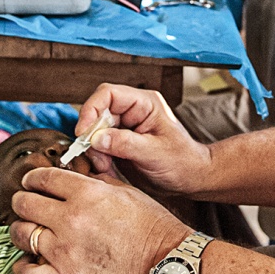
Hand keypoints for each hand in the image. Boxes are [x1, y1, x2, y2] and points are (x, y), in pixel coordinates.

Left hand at [10, 170, 191, 273]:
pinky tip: (26, 265)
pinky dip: (21, 270)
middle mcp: (71, 219)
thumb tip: (81, 172)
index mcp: (87, 193)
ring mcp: (65, 250)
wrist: (167, 264)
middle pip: (25, 203)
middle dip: (22, 202)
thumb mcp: (127, 191)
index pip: (43, 178)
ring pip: (21, 234)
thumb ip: (99, 180)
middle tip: (26, 206)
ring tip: (27, 234)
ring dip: (21, 232)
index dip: (32, 179)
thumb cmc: (153, 227)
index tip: (31, 183)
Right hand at [74, 84, 214, 194]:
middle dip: (91, 135)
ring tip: (105, 166)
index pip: (109, 94)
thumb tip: (96, 138)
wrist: (191, 179)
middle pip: (98, 113)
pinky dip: (98, 158)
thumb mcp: (155, 153)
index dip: (91, 109)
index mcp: (145, 104)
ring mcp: (125, 127)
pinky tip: (107, 169)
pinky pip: (99, 146)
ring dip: (94, 150)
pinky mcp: (119, 143)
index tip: (83, 132)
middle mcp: (132, 111)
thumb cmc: (182, 162)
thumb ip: (125, 144)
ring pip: (95, 131)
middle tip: (94, 156)